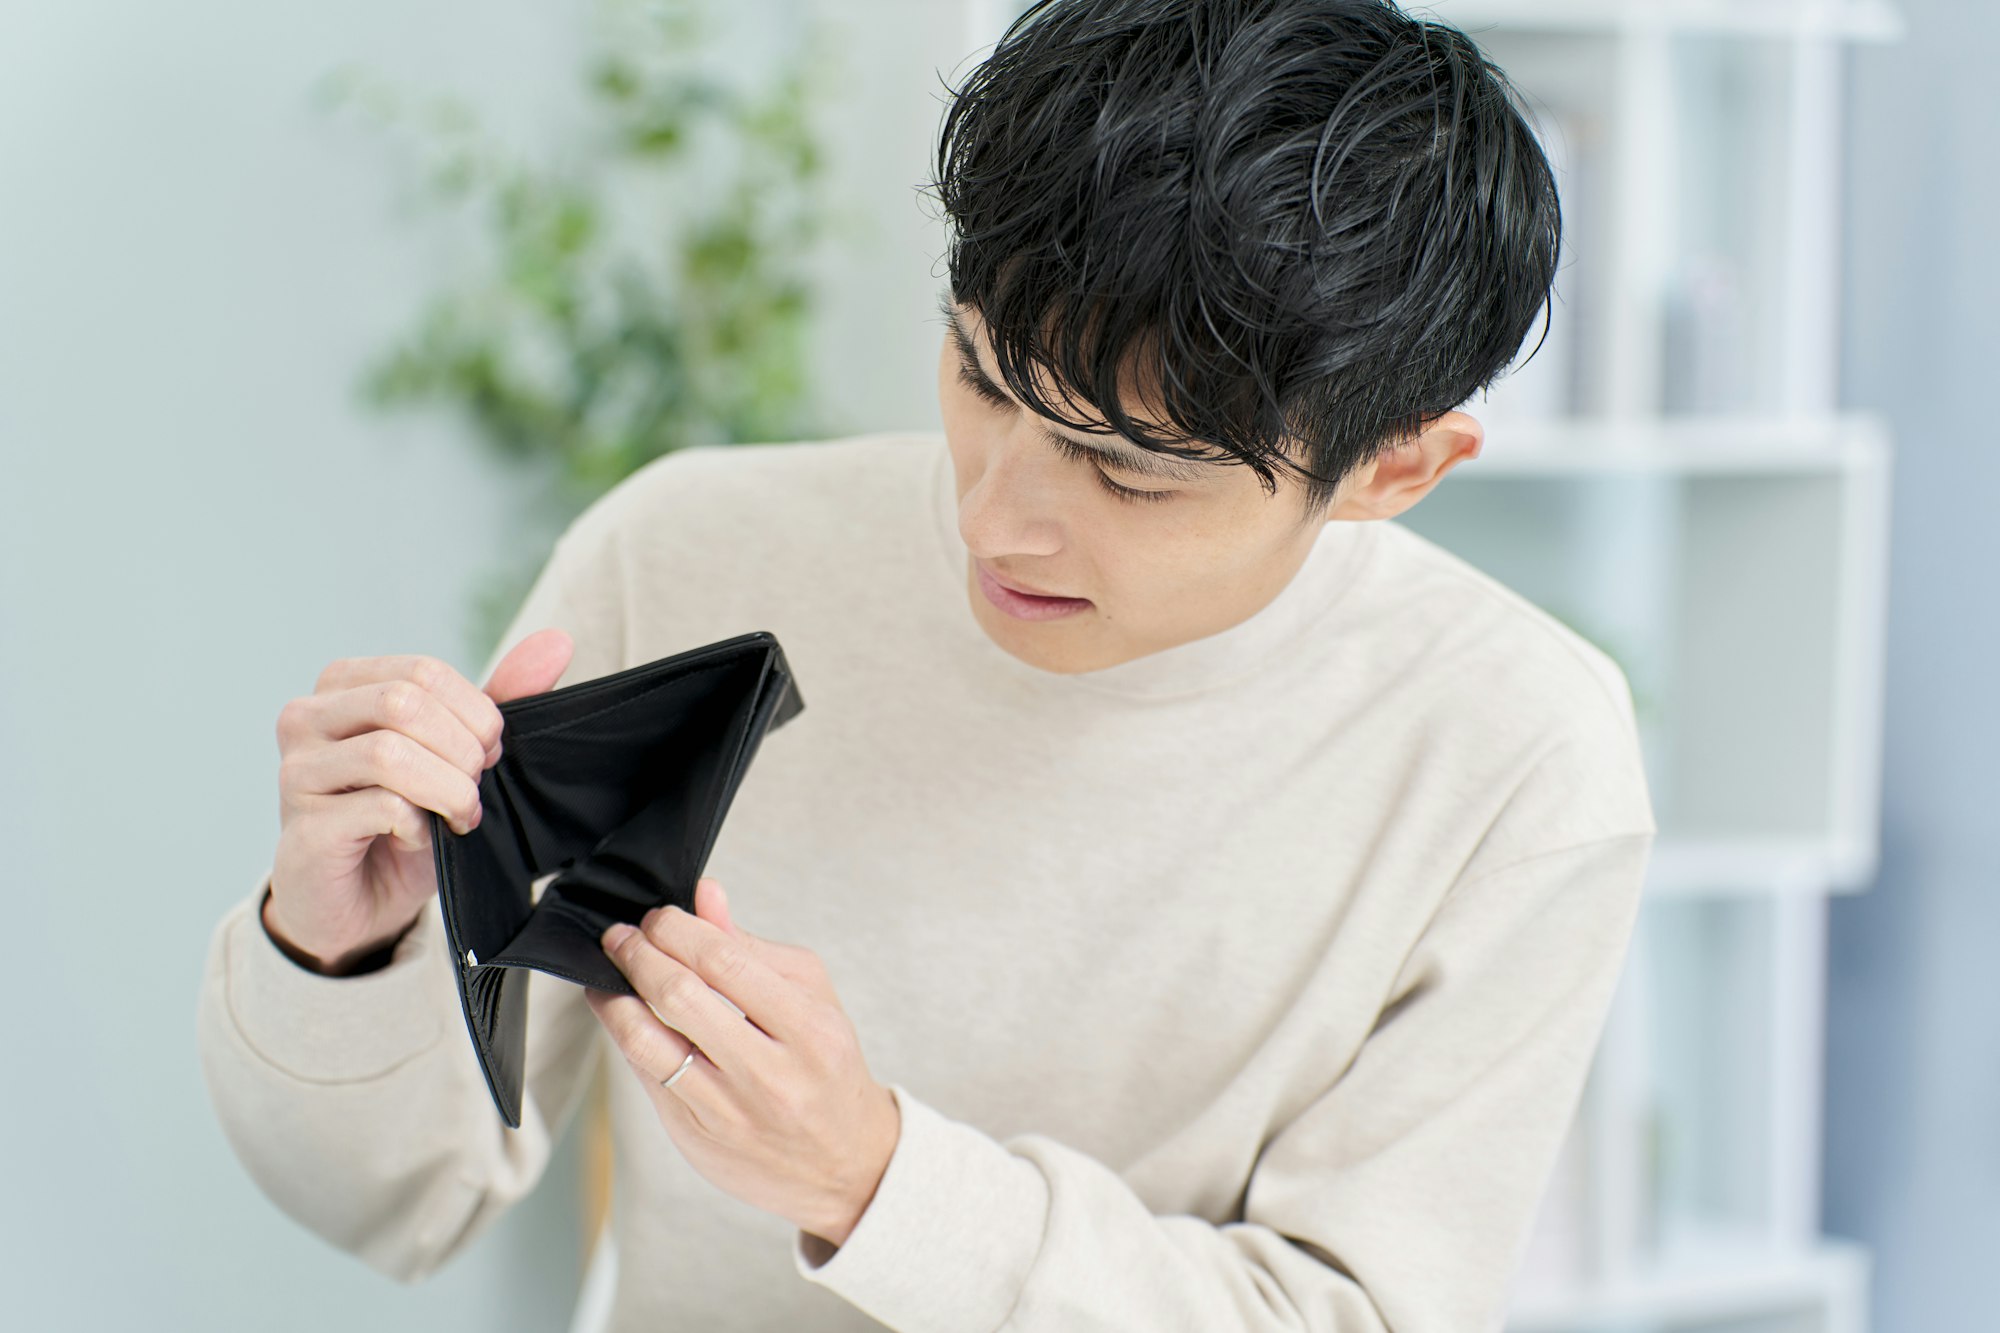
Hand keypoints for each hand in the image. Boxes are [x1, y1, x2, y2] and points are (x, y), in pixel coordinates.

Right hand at [264, 628, 574, 973]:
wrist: (362, 900)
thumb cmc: (406, 818)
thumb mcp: (457, 754)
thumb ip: (501, 698)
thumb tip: (558, 641)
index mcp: (343, 685)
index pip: (422, 672)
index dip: (475, 713)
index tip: (491, 754)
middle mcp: (307, 718)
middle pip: (404, 704)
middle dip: (462, 750)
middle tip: (477, 788)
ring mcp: (296, 773)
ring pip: (389, 754)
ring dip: (448, 789)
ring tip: (459, 816)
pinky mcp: (303, 829)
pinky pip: (379, 808)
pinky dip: (419, 825)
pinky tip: (419, 839)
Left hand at [587, 877, 900, 1248]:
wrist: (844, 1165)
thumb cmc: (826, 1067)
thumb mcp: (813, 999)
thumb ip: (753, 947)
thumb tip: (704, 895)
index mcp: (808, 1029)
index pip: (725, 961)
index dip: (677, 930)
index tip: (658, 917)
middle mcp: (769, 1074)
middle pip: (679, 996)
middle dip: (637, 954)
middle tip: (621, 936)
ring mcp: (728, 1110)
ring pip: (647, 1042)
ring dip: (614, 997)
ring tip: (606, 973)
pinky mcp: (696, 1136)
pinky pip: (645, 1076)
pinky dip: (624, 1036)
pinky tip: (620, 1014)